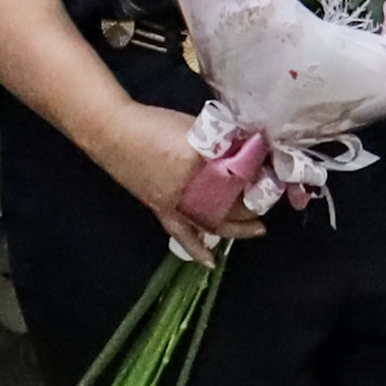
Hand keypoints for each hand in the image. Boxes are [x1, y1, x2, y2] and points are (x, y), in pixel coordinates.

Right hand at [92, 100, 267, 249]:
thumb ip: (221, 140)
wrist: (112, 131)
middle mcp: (191, 190)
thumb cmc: (153, 123)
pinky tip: (210, 262)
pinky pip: (182, 234)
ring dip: (237, 227)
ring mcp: (176, 204)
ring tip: (257, 229)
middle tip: (271, 197)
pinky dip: (196, 248)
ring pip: (214, 222)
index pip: (240, 177)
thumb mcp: (194, 126)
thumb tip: (247, 148)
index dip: (259, 176)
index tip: (273, 172)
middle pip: (231, 202)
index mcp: (201, 164)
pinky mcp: (161, 209)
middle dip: (253, 201)